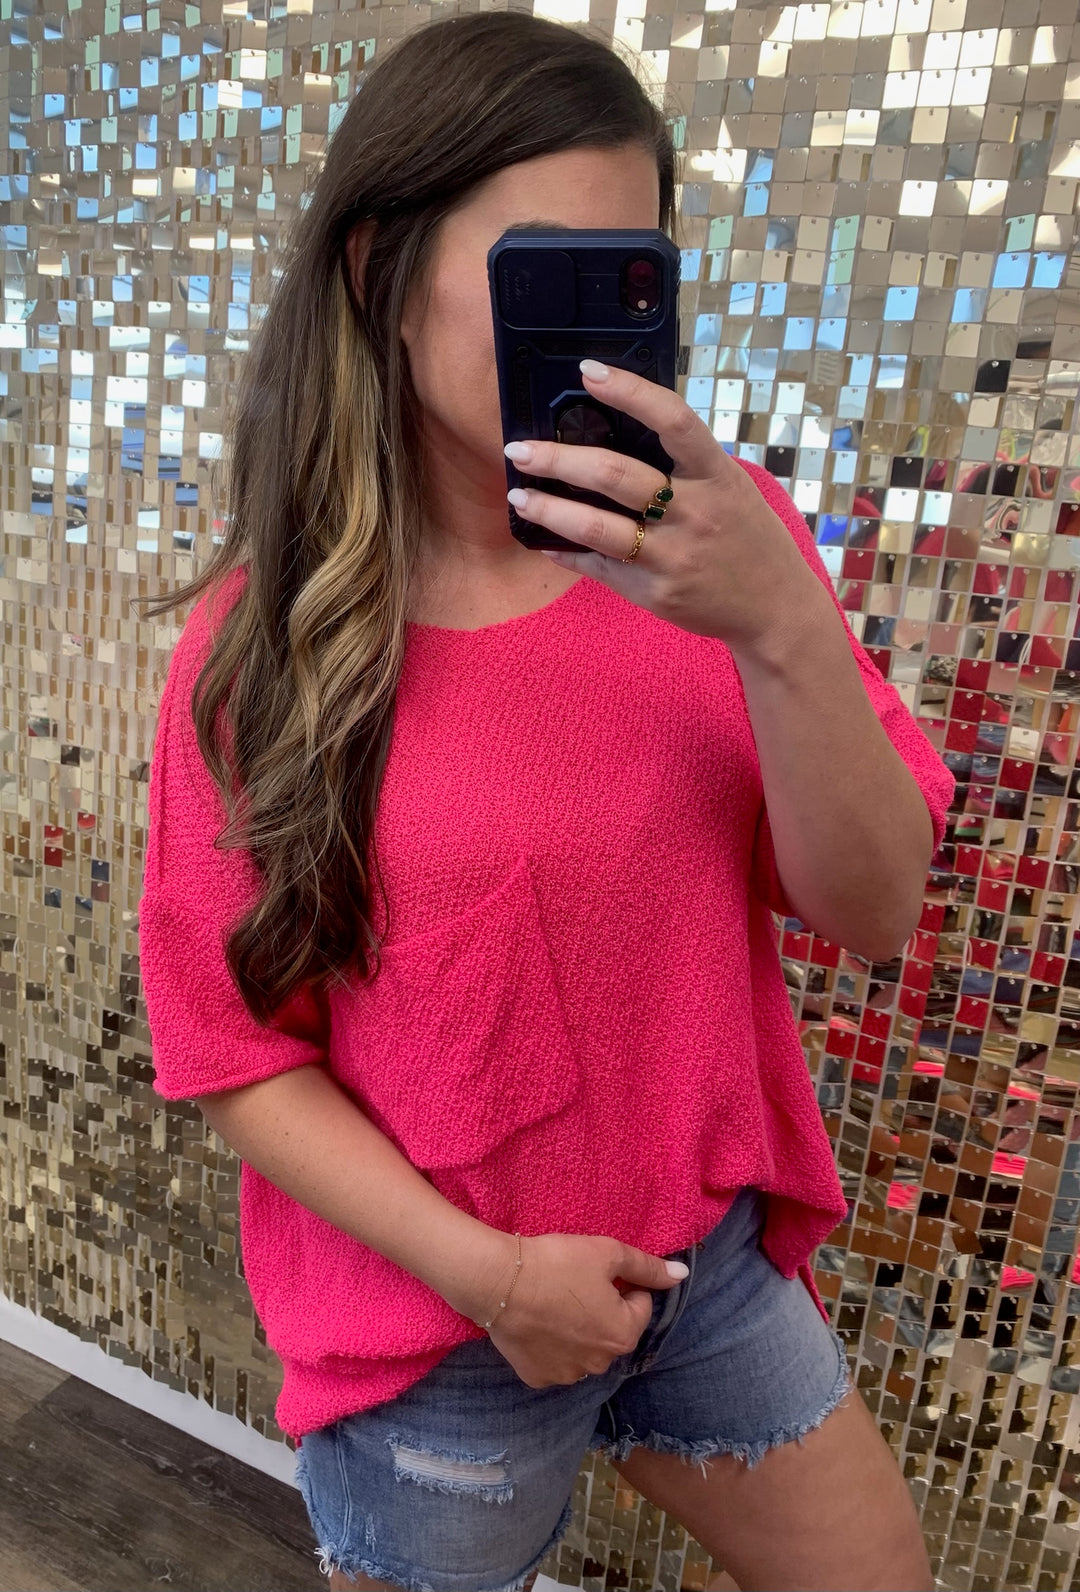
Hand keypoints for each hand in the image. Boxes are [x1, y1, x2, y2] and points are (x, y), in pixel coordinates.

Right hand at [465, 1228, 686, 1389]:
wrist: (498, 1282)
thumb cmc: (558, 1264)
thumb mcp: (608, 1253)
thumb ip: (648, 1267)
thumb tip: (682, 1275)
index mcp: (623, 1335)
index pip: (639, 1304)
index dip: (622, 1282)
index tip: (597, 1270)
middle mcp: (600, 1364)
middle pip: (612, 1330)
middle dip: (602, 1309)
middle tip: (574, 1283)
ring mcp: (567, 1375)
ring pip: (584, 1348)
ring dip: (578, 1330)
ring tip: (553, 1301)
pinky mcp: (537, 1378)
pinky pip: (556, 1360)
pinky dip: (552, 1344)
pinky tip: (538, 1321)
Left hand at [503, 358, 828, 656]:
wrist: (775, 608)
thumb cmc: (746, 538)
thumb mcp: (730, 489)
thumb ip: (684, 466)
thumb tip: (617, 433)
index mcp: (716, 475)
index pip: (673, 419)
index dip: (630, 391)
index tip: (588, 371)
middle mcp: (695, 513)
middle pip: (616, 476)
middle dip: (559, 459)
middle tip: (520, 449)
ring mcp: (673, 556)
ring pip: (597, 528)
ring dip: (550, 508)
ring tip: (520, 496)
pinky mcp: (656, 592)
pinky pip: (600, 568)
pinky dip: (567, 551)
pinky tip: (544, 540)